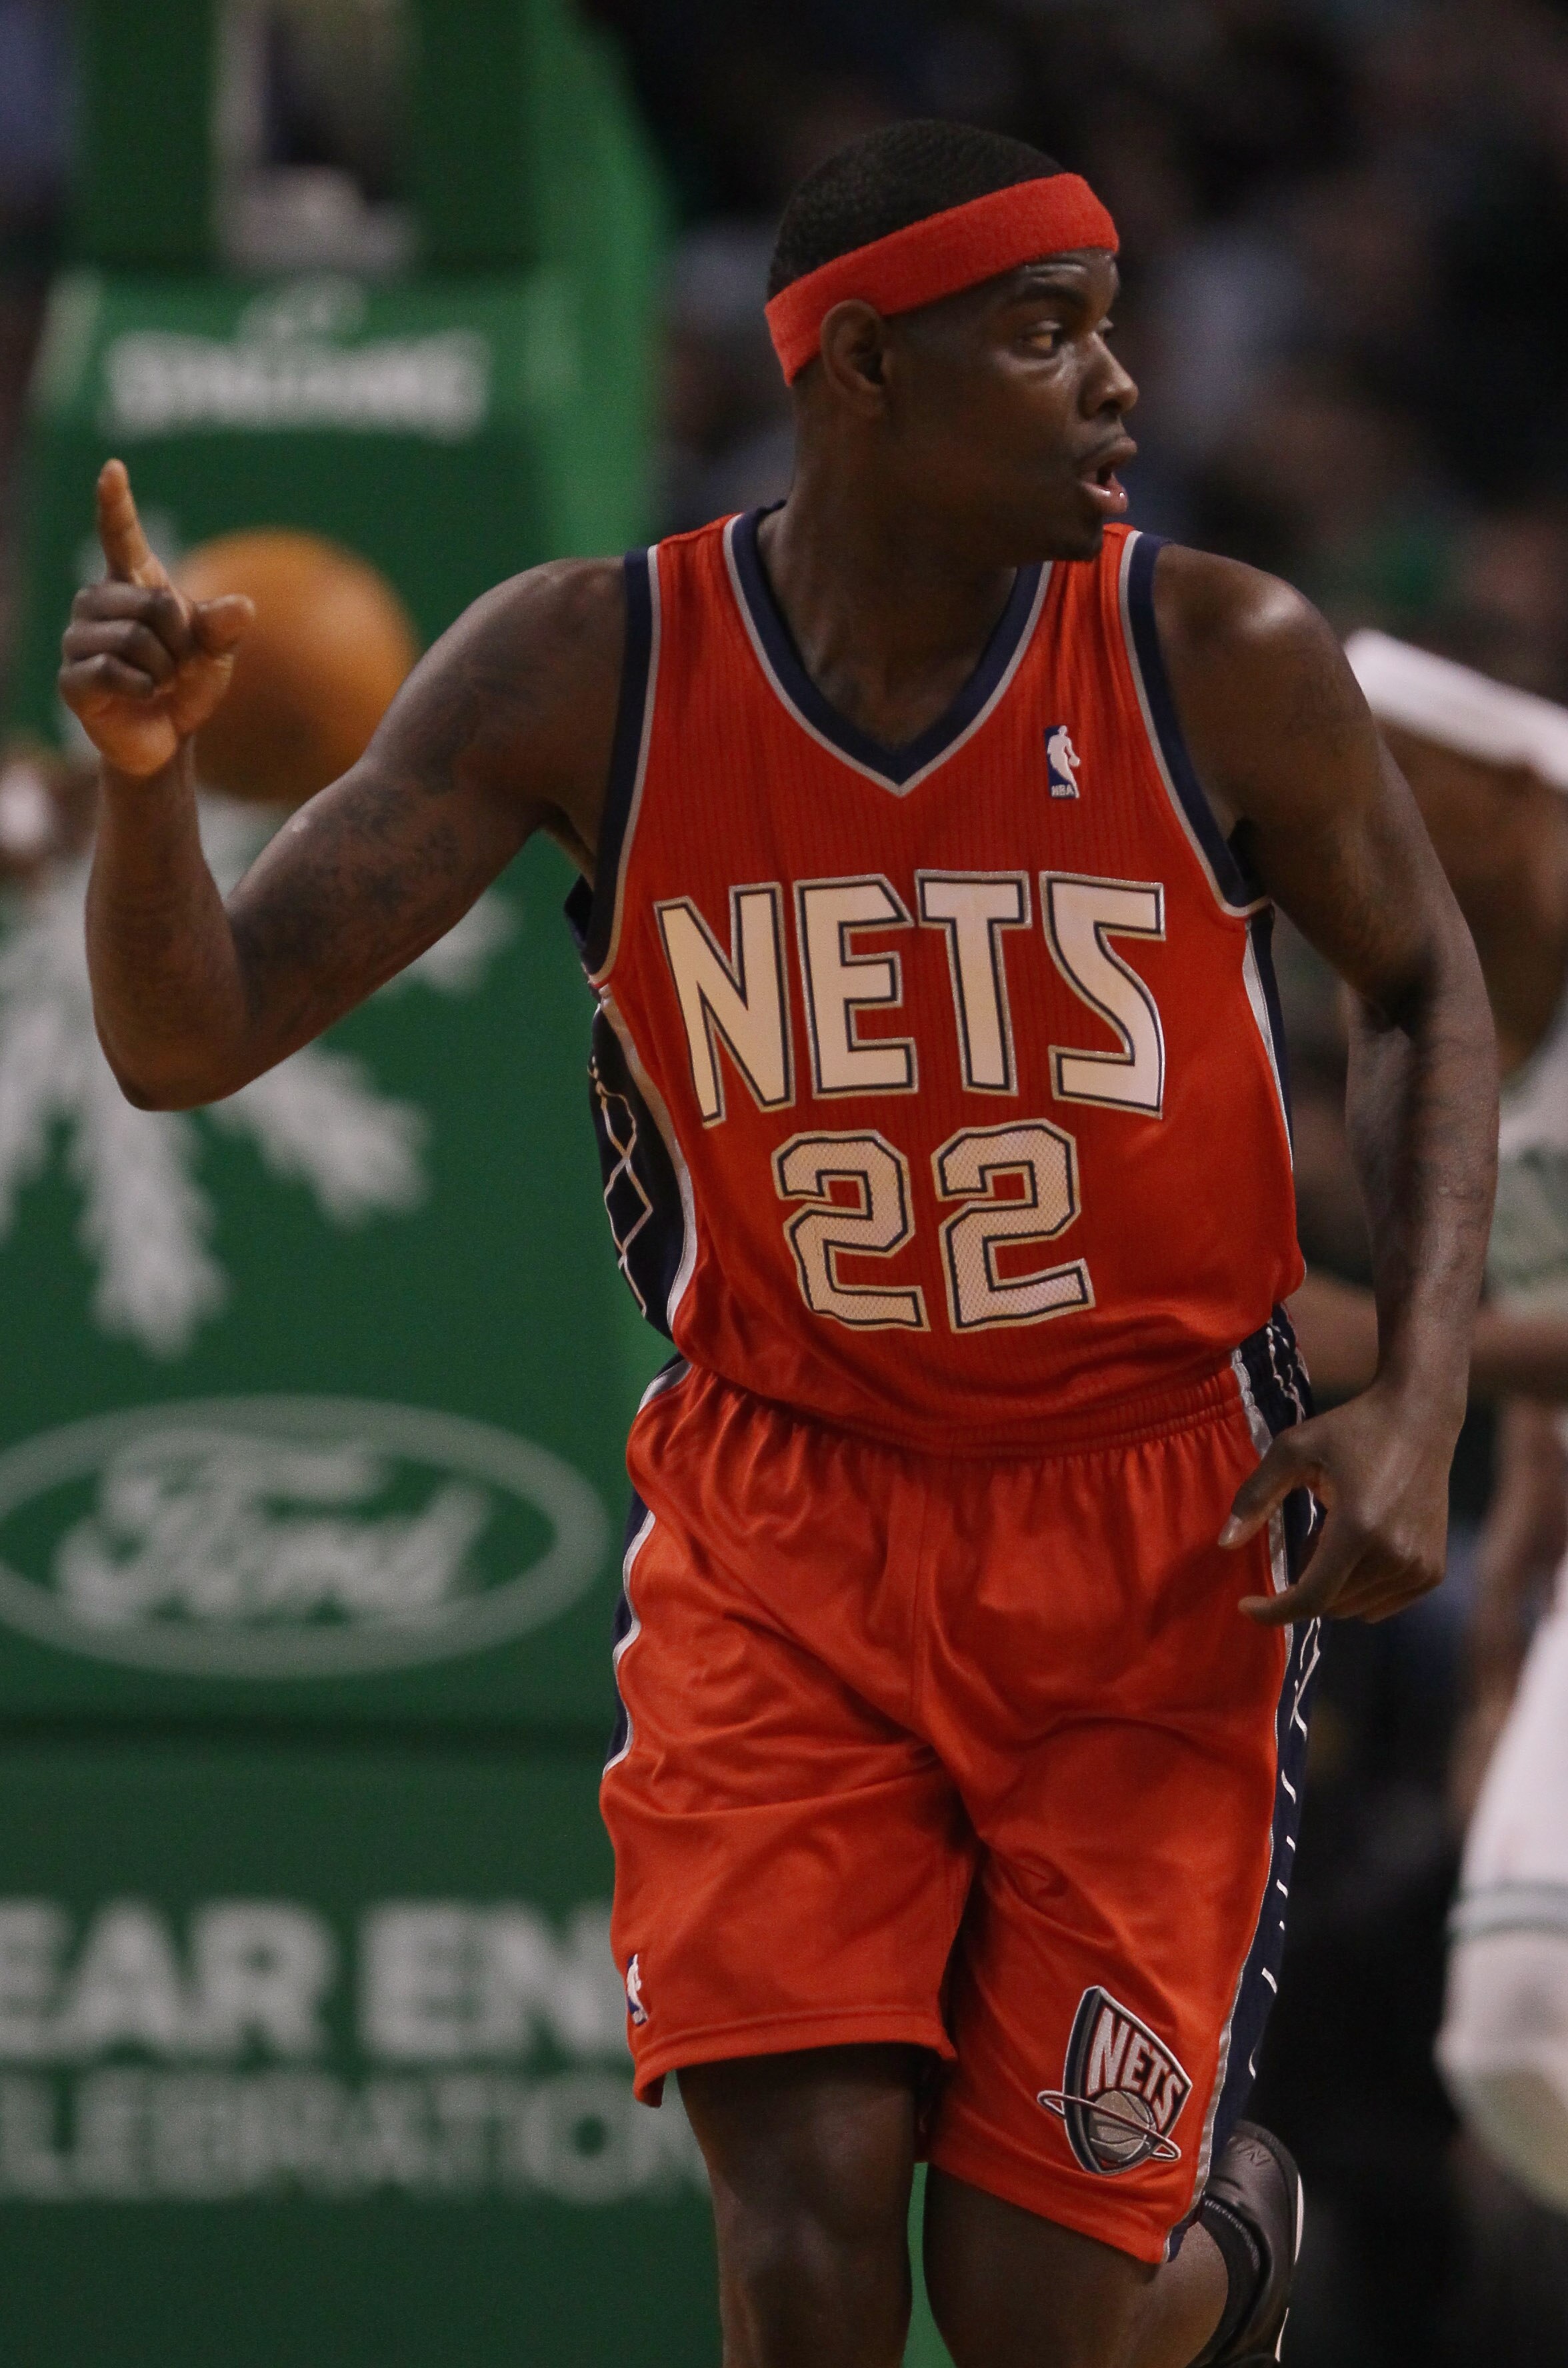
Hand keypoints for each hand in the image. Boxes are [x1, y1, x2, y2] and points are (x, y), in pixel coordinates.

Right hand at [59, 459, 252, 778]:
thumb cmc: (187, 684)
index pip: (121, 536)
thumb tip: (243, 607)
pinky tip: (144, 696)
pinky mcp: (72, 678)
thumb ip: (224, 628)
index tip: (113, 468)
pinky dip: (145, 689)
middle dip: (180, 642)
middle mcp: (97, 602)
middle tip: (177, 665)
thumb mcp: (216, 654)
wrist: (167, 737)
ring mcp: (78, 639)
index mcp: (132, 585)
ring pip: (134, 640)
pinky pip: (115, 672)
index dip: (116, 503)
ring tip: (159, 681)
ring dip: (163, 669)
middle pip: (152, 604)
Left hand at [1219, 1381, 1453, 1624]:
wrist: (1419, 1418)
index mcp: (1358, 1529)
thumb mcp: (1292, 1451)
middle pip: (1330, 1605)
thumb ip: (1255, 1497)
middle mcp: (1395, 1556)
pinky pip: (1380, 1604)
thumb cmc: (1350, 1430)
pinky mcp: (1432, 1572)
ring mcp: (1419, 1568)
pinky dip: (1359, 1588)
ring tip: (1336, 1534)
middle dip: (1304, 1581)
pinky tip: (1361, 1547)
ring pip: (1353, 1608)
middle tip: (1309, 1533)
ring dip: (1332, 1584)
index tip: (1247, 1605)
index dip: (1273, 1612)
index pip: (1311, 1599)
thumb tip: (1225, 1544)